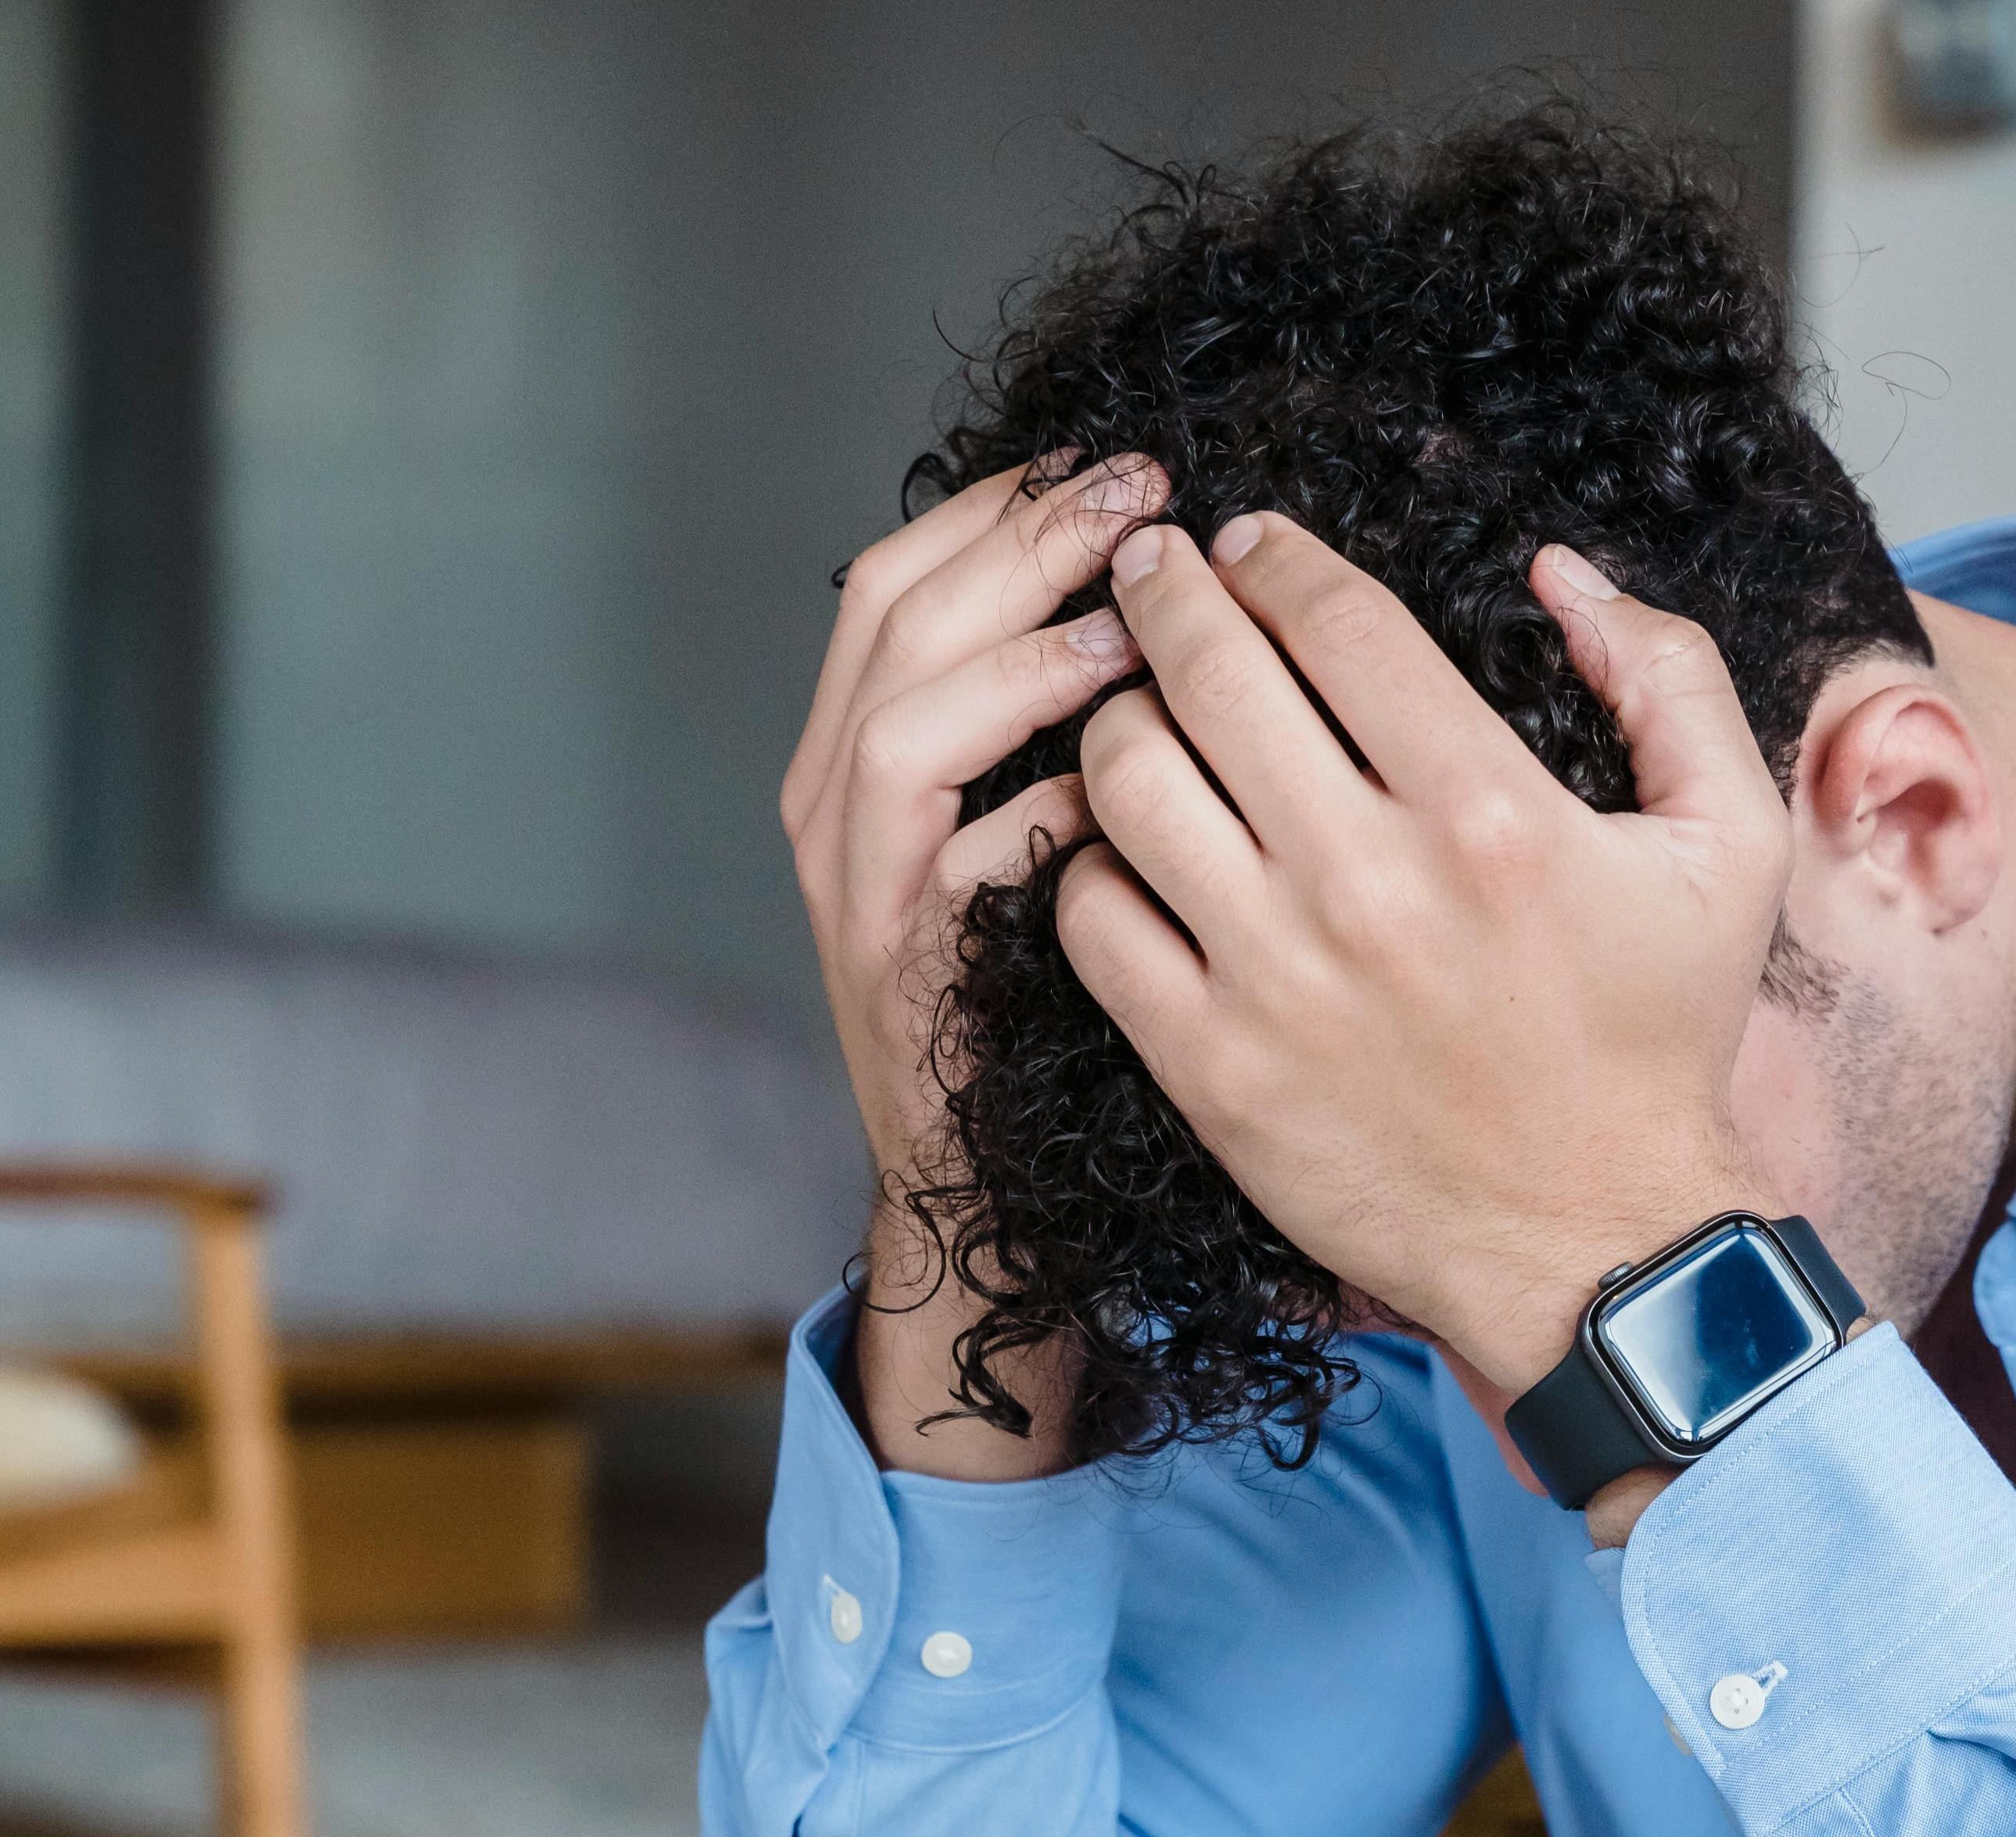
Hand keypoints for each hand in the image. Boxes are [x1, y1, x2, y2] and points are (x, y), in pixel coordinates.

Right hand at [780, 453, 1161, 1473]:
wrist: (981, 1169)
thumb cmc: (1036, 979)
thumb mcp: (1037, 821)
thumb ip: (1057, 718)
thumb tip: (1160, 594)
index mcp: (859, 745)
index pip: (904, 573)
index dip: (1002, 504)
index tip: (1114, 462)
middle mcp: (830, 799)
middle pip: (893, 613)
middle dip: (1019, 540)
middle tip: (1140, 495)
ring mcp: (855, 884)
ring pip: (902, 721)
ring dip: (1021, 658)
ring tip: (1130, 629)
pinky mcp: (898, 964)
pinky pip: (955, 860)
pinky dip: (1035, 811)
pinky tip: (1117, 794)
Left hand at [1063, 513, 1790, 1396]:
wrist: (1598, 1245)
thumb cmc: (1658, 1044)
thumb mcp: (1732, 845)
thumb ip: (1671, 680)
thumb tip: (1564, 573)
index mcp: (1490, 811)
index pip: (1336, 620)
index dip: (1274, 556)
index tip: (1247, 542)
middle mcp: (1369, 882)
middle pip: (1208, 672)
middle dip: (1163, 593)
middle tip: (1151, 571)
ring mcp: (1275, 977)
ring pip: (1126, 780)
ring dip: (1118, 716)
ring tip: (1135, 707)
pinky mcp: (1210, 1066)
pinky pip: (1092, 919)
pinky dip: (1089, 862)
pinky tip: (1125, 848)